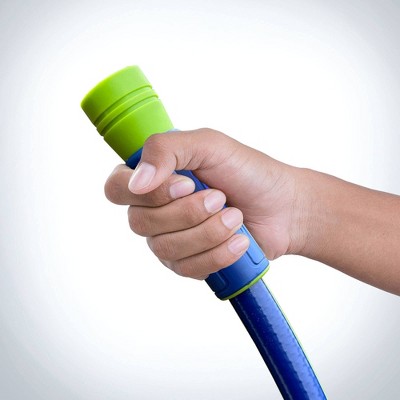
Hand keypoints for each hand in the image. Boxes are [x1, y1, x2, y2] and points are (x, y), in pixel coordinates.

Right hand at [104, 128, 305, 278]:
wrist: (283, 208)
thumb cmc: (247, 172)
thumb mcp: (209, 145)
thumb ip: (166, 149)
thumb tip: (136, 182)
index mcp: (155, 177)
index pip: (116, 188)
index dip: (147, 193)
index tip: (185, 184)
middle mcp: (155, 209)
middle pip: (140, 222)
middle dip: (188, 213)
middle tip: (221, 198)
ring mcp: (170, 238)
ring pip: (165, 248)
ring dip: (208, 232)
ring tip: (235, 217)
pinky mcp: (189, 262)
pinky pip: (188, 268)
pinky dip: (218, 253)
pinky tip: (238, 240)